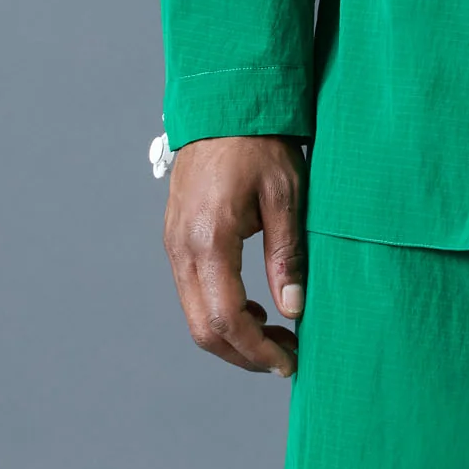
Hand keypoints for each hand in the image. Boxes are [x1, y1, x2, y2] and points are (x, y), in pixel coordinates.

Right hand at [163, 134, 307, 374]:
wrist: (225, 105)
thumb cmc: (261, 144)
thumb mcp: (287, 197)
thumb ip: (287, 257)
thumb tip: (294, 310)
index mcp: (209, 239)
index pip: (227, 318)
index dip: (257, 351)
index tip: (289, 363)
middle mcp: (182, 247)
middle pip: (204, 328)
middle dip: (244, 354)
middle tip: (286, 359)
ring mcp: (174, 244)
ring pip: (195, 315)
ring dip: (234, 336)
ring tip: (278, 335)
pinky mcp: (177, 239)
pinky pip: (193, 292)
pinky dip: (222, 312)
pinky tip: (257, 308)